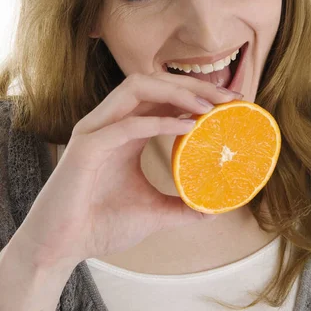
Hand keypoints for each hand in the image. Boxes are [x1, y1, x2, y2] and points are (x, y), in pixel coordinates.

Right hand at [16, 73, 237, 268]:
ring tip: (208, 105)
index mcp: (125, 129)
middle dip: (192, 85)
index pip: (162, 96)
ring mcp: (97, 129)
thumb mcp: (152, 211)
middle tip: (228, 98)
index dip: (196, 93)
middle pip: (154, 82)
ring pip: (137, 87)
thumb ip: (181, 206)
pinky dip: (160, 121)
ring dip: (176, 91)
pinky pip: (127, 124)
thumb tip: (212, 209)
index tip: (229, 103)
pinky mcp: (87, 146)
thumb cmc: (100, 223)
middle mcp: (111, 121)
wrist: (61, 247)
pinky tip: (188, 126)